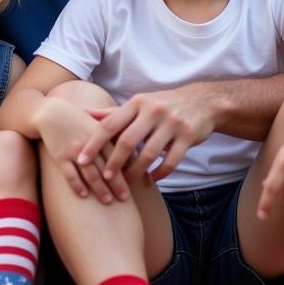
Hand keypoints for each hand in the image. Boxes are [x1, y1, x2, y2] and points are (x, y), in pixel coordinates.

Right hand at [34, 98, 129, 203]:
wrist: (52, 113)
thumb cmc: (79, 120)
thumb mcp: (98, 123)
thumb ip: (114, 135)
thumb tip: (135, 150)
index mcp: (102, 134)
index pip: (117, 156)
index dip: (125, 171)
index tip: (134, 183)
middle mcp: (89, 143)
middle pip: (105, 167)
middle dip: (116, 185)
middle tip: (124, 199)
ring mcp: (73, 150)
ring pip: (89, 173)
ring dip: (99, 188)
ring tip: (107, 201)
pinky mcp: (59, 156)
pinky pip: (70, 174)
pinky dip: (77, 185)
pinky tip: (84, 195)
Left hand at [94, 86, 216, 184]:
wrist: (202, 101)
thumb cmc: (161, 105)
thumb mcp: (137, 104)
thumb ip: (111, 113)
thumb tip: (82, 114)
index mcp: (136, 103)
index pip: (110, 124)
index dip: (94, 143)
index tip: (81, 160)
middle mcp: (153, 111)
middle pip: (128, 140)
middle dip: (114, 162)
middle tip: (104, 178)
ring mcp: (172, 123)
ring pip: (149, 153)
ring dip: (136, 171)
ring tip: (126, 183)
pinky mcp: (188, 136)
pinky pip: (171, 160)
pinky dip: (160, 173)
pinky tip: (150, 180)